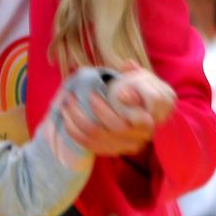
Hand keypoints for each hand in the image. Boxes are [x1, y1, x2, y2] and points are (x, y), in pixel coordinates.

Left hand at [59, 67, 173, 158]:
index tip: (91, 94)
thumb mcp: (142, 80)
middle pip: (114, 126)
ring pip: (96, 136)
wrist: (142, 114)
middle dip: (90, 108)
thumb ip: (135, 73)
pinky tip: (66, 119)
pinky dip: (74, 132)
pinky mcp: (111, 151)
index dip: (118, 109)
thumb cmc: (140, 92)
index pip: (140, 119)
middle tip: (72, 95)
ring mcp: (125, 146)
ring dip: (76, 119)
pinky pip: (89, 145)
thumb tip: (128, 65)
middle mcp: (140, 137)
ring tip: (66, 103)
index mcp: (149, 119)